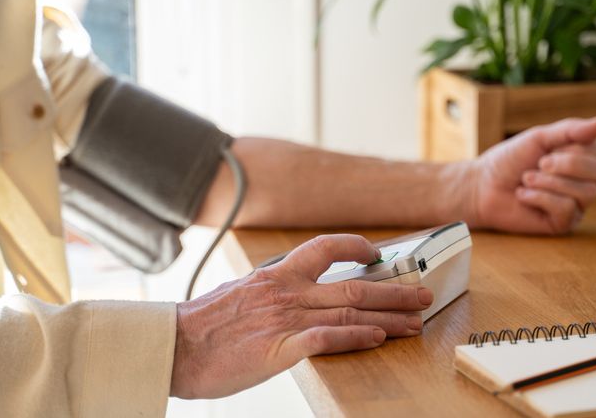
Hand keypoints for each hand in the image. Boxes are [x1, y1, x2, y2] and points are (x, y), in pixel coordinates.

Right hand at [170, 234, 433, 398]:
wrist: (173, 346)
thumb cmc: (201, 326)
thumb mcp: (237, 295)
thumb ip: (267, 291)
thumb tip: (282, 292)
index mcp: (276, 276)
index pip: (324, 248)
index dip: (356, 247)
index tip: (378, 254)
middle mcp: (287, 291)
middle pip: (353, 284)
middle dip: (394, 290)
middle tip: (423, 294)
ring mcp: (285, 318)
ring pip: (349, 310)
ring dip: (388, 317)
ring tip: (415, 322)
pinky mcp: (279, 348)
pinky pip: (326, 338)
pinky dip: (355, 337)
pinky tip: (377, 339)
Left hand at [455, 116, 595, 233]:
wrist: (482, 186)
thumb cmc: (510, 160)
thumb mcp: (539, 138)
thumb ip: (571, 130)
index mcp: (584, 160)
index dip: (581, 148)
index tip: (552, 147)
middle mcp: (586, 183)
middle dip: (568, 164)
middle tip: (540, 163)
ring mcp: (576, 205)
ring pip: (586, 192)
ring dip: (549, 182)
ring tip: (527, 179)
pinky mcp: (562, 224)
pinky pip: (566, 208)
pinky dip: (539, 197)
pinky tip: (523, 195)